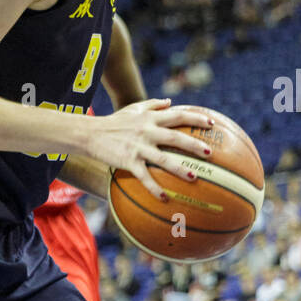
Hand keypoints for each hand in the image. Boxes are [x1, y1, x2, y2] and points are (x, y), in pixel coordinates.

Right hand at [85, 99, 215, 200]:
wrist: (90, 134)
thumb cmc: (113, 122)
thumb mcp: (133, 109)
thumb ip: (153, 104)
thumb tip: (170, 102)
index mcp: (150, 118)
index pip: (177, 115)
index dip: (195, 119)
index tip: (211, 124)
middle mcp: (146, 131)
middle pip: (175, 137)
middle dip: (193, 144)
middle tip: (209, 152)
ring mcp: (138, 147)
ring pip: (163, 159)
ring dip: (179, 168)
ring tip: (194, 177)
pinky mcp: (128, 161)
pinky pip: (144, 176)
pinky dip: (155, 188)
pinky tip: (165, 198)